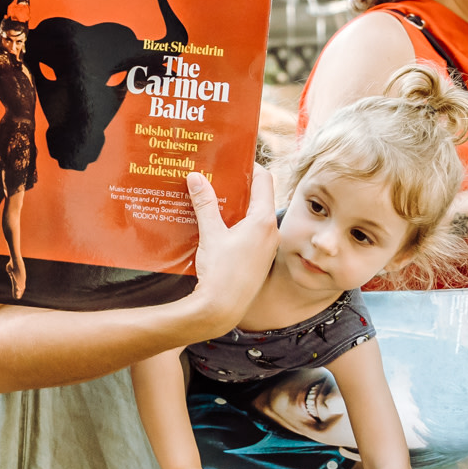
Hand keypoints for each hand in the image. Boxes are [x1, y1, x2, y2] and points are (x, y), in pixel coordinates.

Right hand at [187, 165, 278, 333]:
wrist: (223, 309)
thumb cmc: (221, 272)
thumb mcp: (210, 233)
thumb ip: (205, 203)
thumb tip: (196, 176)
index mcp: (262, 220)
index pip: (264, 180)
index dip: (250, 166)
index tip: (234, 159)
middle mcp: (271, 232)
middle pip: (259, 197)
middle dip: (240, 186)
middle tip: (219, 176)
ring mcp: (267, 247)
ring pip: (255, 216)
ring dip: (237, 206)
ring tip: (215, 198)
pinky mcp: (259, 258)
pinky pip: (252, 232)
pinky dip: (238, 224)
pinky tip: (218, 225)